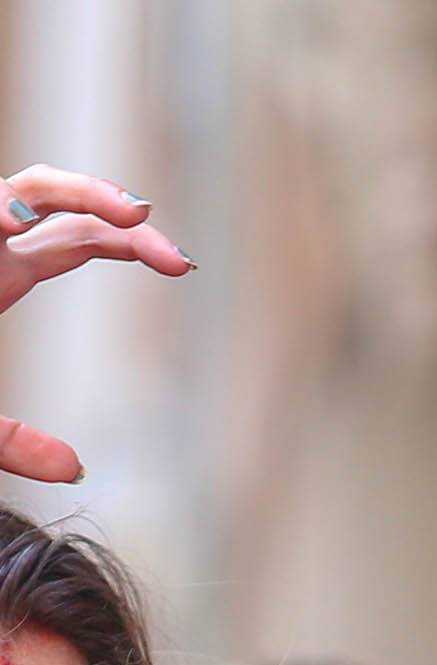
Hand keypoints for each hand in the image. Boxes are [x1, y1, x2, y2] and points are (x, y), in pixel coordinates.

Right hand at [0, 166, 193, 481]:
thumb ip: (18, 444)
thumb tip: (78, 471)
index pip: (74, 240)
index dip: (125, 242)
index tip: (182, 265)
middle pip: (69, 212)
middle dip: (127, 224)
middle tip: (181, 260)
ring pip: (32, 187)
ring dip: (86, 193)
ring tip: (138, 217)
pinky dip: (28, 201)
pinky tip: (76, 220)